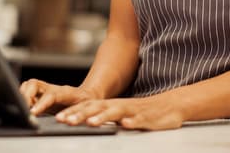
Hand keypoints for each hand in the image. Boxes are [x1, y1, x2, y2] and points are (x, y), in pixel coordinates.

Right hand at [19, 79, 98, 114]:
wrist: (86, 96)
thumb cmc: (86, 104)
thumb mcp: (82, 109)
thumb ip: (72, 113)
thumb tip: (62, 119)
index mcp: (64, 92)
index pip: (50, 95)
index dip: (40, 103)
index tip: (32, 113)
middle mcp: (52, 88)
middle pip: (33, 84)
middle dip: (25, 96)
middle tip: (24, 111)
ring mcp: (45, 89)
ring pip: (28, 85)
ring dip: (22, 96)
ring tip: (23, 110)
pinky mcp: (40, 94)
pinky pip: (26, 92)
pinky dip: (22, 99)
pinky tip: (24, 109)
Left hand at [55, 95, 184, 129]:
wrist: (170, 106)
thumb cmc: (143, 112)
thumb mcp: (121, 115)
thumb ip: (105, 117)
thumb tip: (85, 121)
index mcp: (111, 105)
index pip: (89, 108)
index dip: (73, 113)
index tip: (59, 119)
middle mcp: (119, 106)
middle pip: (97, 109)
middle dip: (80, 115)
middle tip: (66, 121)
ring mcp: (133, 111)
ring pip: (115, 113)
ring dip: (102, 117)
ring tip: (90, 122)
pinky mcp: (147, 118)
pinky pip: (138, 120)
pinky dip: (131, 121)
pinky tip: (125, 124)